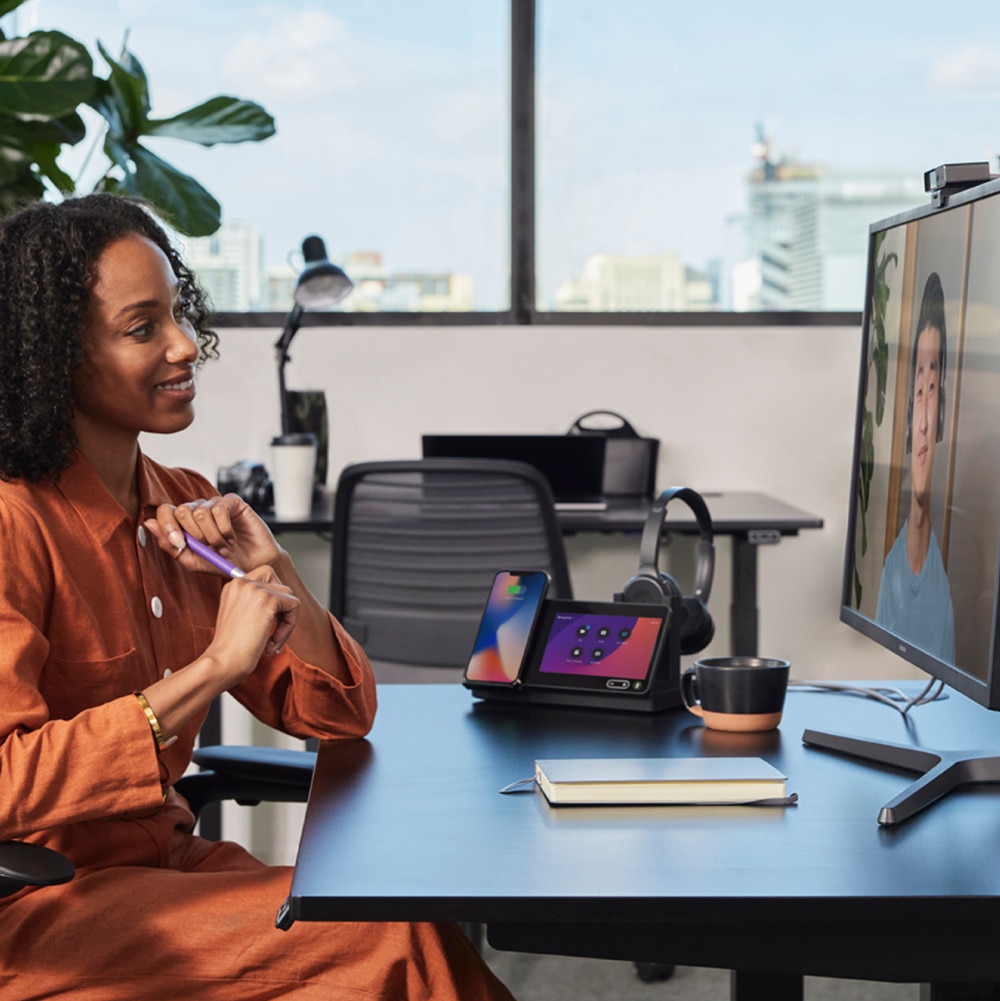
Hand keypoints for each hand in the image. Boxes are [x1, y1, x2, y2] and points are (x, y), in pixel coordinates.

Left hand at [145, 494, 280, 575]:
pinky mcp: (233, 502)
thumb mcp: (192, 561)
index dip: (167, 526)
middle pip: (181, 510)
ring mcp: (216, 504)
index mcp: (185, 522)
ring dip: (213, 536)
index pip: (165, 511)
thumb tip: (148, 523)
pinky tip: (232, 537)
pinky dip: (225, 529)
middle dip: (195, 535)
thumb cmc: (223, 563)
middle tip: (209, 549)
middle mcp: (198, 510)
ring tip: (224, 547)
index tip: (178, 543)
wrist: (252, 566)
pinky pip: (220, 509)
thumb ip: (170, 545)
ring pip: (201, 512)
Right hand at [206, 565, 299, 686]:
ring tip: (271, 642)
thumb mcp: (239, 617)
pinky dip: (289, 627)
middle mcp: (242, 581)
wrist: (223, 662)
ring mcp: (255, 588)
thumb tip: (285, 598)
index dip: (273, 600)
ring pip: (289, 597)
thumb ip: (255, 602)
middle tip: (271, 633)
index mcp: (233, 585)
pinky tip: (272, 643)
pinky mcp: (268, 599)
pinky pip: (294, 607)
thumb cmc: (231, 648)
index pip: (266, 577)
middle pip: (280, 586)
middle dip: (282, 611)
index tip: (267, 623)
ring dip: (286, 622)